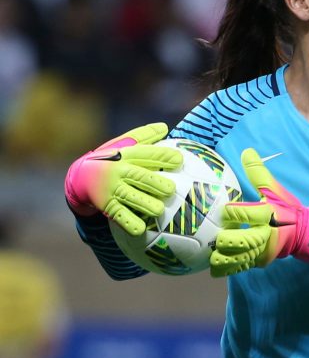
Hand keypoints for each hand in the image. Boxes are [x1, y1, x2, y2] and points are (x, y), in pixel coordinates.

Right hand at [64, 123, 181, 235]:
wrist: (79, 176)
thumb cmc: (111, 158)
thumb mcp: (123, 144)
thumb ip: (144, 136)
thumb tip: (165, 127)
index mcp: (126, 155)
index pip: (146, 154)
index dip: (162, 156)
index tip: (179, 160)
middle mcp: (119, 171)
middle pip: (139, 176)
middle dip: (154, 183)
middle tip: (170, 189)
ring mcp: (112, 189)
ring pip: (130, 197)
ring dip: (144, 204)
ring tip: (159, 210)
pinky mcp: (106, 205)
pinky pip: (118, 215)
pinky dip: (128, 222)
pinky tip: (140, 229)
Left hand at [209, 148, 308, 276]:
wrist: (304, 233)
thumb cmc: (286, 209)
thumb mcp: (275, 190)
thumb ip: (258, 172)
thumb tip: (246, 151)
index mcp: (268, 214)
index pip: (248, 214)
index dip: (233, 213)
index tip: (224, 210)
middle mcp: (265, 235)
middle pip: (241, 241)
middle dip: (225, 240)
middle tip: (216, 236)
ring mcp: (262, 251)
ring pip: (238, 259)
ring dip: (222, 258)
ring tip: (211, 254)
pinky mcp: (259, 262)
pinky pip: (240, 268)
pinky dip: (226, 268)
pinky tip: (214, 267)